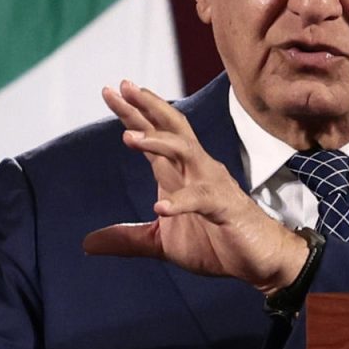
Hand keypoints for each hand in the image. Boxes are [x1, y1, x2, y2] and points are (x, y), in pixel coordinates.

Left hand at [82, 81, 308, 293]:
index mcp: (180, 175)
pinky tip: (161, 208)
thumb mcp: (162, 244)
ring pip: (186, 152)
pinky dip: (181, 202)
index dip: (134, 115)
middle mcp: (197, 171)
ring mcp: (213, 185)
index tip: (111, 92)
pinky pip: (201, 199)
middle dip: (147, 107)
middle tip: (122, 86)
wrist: (260, 262)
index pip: (155, 136)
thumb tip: (88, 244)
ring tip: (129, 138)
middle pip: (171, 129)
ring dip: (158, 143)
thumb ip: (128, 240)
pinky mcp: (226, 208)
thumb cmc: (217, 244)